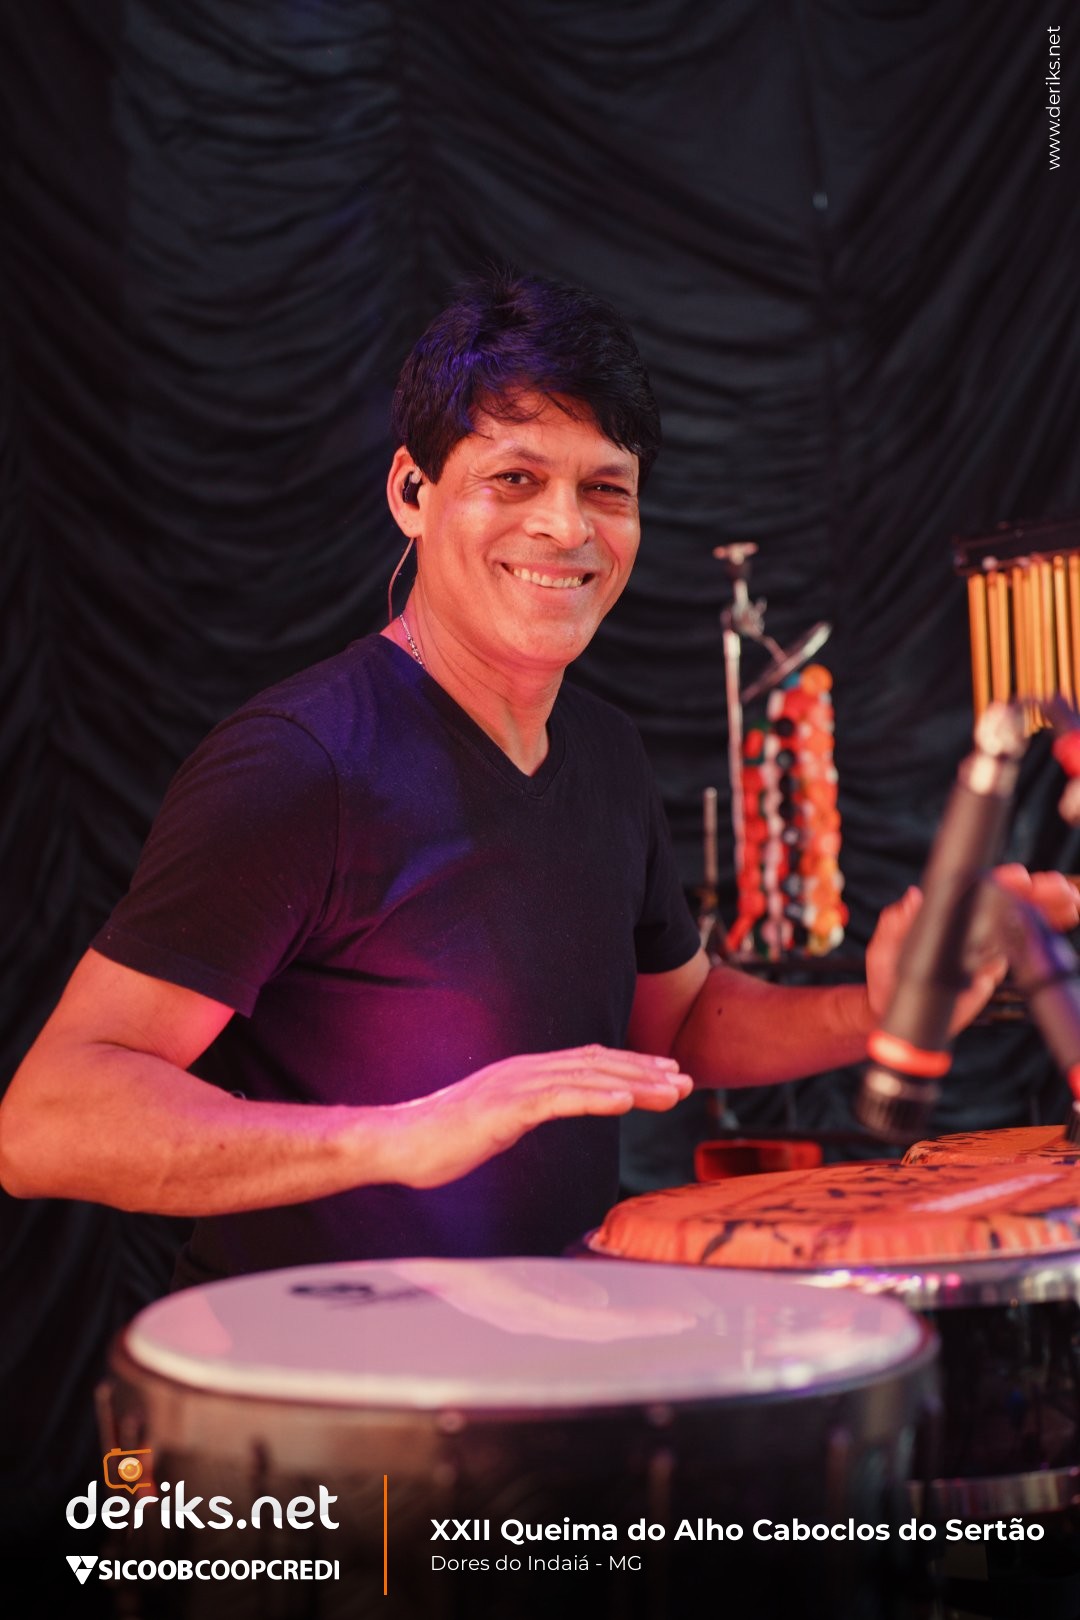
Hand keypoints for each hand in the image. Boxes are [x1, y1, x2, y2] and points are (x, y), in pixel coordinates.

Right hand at [376, 1044, 694, 1189]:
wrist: (396, 1143)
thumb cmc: (440, 1141)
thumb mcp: (495, 1123)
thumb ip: (523, 1114)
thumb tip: (543, 1116)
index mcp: (524, 1074)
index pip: (588, 1063)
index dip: (630, 1067)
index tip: (667, 1075)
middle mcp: (524, 1071)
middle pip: (597, 1064)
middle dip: (644, 1071)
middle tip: (686, 1081)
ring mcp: (514, 1086)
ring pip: (587, 1079)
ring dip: (634, 1083)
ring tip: (671, 1091)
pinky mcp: (504, 1108)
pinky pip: (559, 1100)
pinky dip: (596, 1097)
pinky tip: (625, 1101)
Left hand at [865, 865, 1079, 1032]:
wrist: (892, 1010)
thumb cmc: (886, 975)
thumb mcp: (884, 948)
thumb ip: (894, 924)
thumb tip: (910, 899)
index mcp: (944, 916)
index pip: (976, 892)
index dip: (999, 882)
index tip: (1019, 877)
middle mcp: (966, 929)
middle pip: (1006, 906)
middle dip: (1036, 894)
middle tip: (1059, 889)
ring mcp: (981, 950)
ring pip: (1019, 927)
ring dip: (1046, 913)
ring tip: (1069, 904)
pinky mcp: (988, 972)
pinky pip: (1016, 956)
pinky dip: (1039, 943)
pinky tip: (1057, 927)